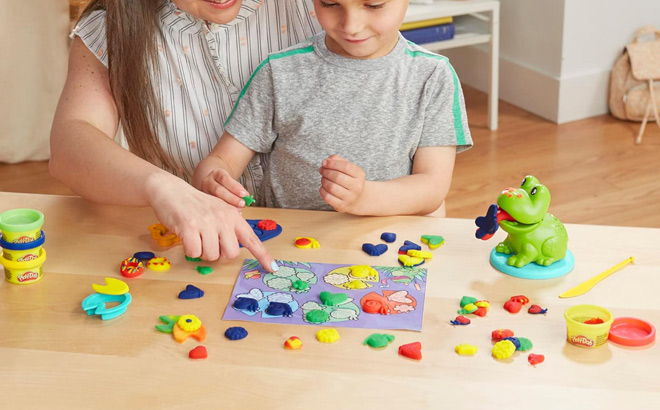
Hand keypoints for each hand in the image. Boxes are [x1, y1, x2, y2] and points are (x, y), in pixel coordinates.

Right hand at [145, 173, 276, 271]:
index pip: (252, 239)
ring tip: (196, 237)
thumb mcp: (218, 211)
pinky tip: (186, 237)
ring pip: (211, 256)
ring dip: (202, 253)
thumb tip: (233, 250)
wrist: (172, 191)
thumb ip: (229, 227)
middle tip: (209, 244)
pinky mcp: (189, 227)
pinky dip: (189, 250)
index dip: (263, 255)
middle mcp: (223, 219)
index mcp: (233, 216)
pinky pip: (194, 253)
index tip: (273, 268)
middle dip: (219, 255)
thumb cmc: (195, 205)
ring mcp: (206, 223)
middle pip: (230, 254)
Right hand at [198, 168, 249, 207]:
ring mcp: (204, 192)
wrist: (213, 183)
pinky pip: (213, 207)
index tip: (244, 194)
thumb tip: (247, 197)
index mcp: (217, 174)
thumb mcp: (232, 182)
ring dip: (227, 206)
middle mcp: (208, 182)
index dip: (235, 187)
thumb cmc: (226, 184)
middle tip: (242, 204)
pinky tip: (230, 215)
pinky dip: (223, 211)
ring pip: (214, 199)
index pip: (225, 179)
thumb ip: (238, 188)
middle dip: (232, 198)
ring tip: (238, 210)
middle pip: (218, 190)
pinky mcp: (204, 201)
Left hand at [319, 154, 366, 213]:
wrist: (358, 199)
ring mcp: (350, 198)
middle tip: (322, 170)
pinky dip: (322, 190)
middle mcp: (357, 187)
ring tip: (323, 178)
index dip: (333, 163)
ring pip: (331, 187)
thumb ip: (338, 160)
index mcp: (360, 175)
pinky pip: (328, 197)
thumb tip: (327, 160)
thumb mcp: (349, 168)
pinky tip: (323, 187)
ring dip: (323, 180)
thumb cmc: (350, 180)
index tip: (324, 162)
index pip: (346, 167)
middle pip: (337, 177)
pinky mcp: (342, 206)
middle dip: (326, 171)